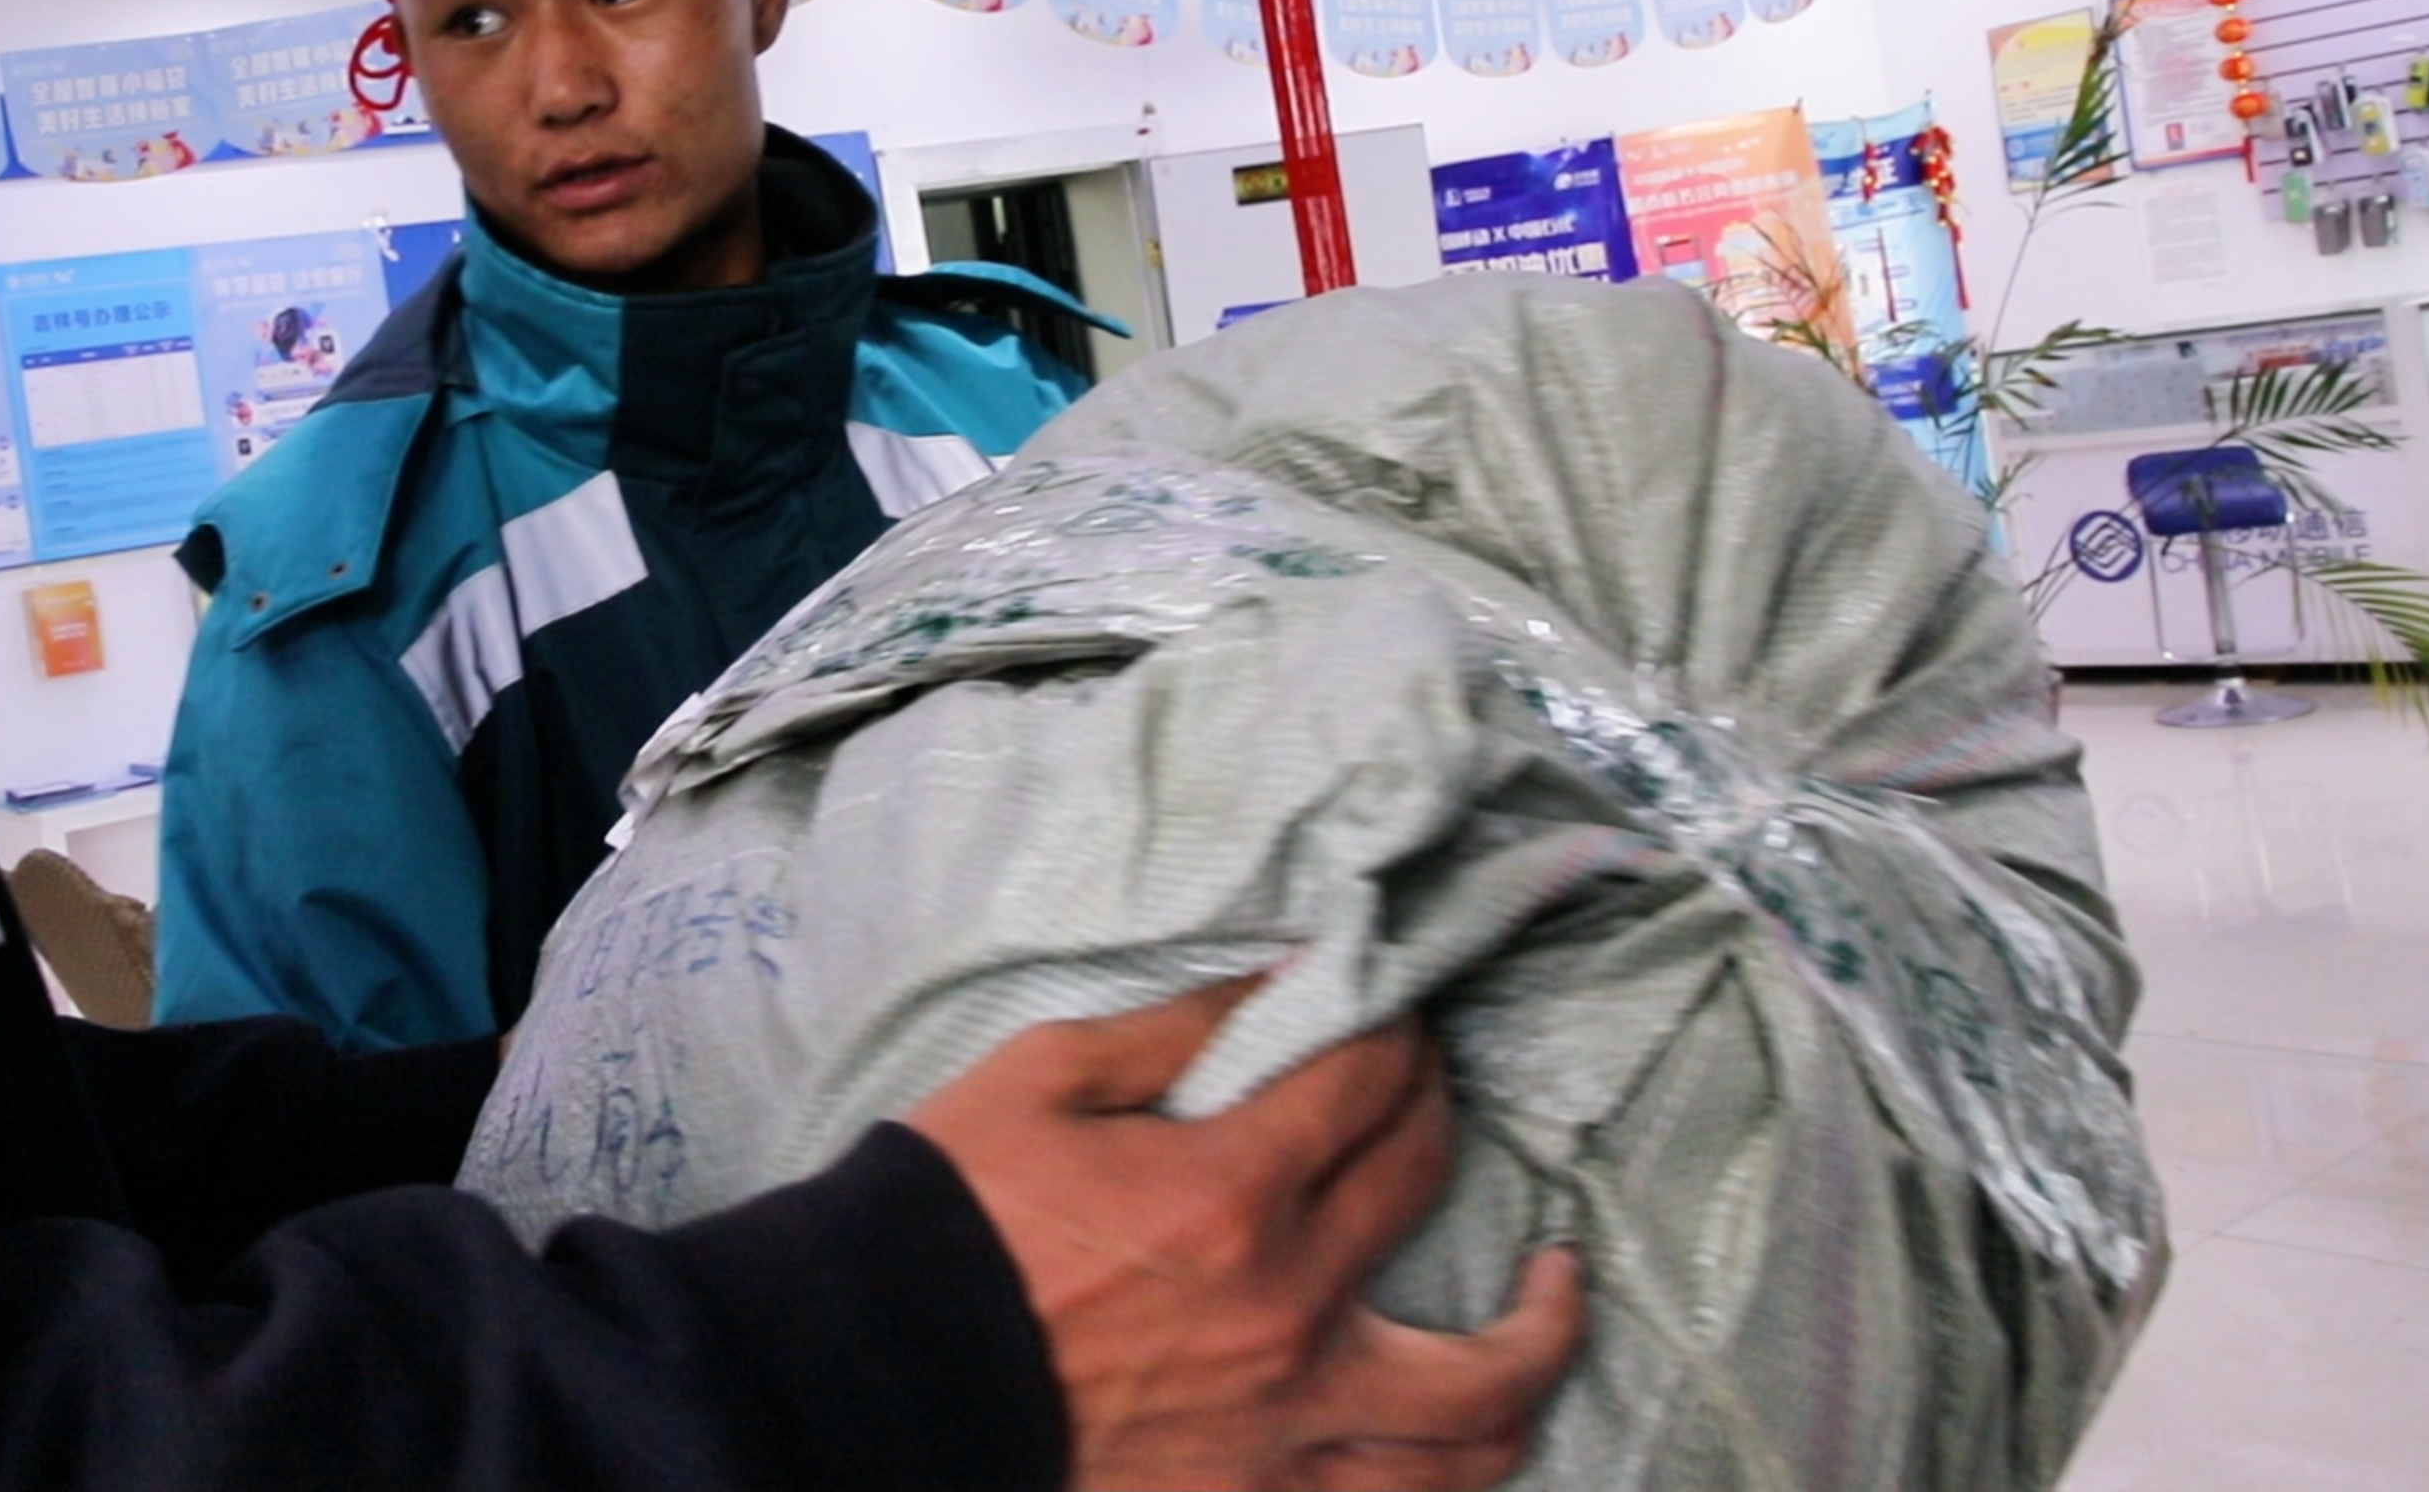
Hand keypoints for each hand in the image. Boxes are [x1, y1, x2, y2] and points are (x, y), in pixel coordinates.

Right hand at [906, 982, 1587, 1491]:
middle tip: (1423, 1085)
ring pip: (1476, 1399)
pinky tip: (1475, 1418)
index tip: (1386, 1009)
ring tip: (1555, 1289)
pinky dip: (1461, 1461)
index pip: (1367, 1081)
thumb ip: (1176, 1028)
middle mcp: (1288, 1308)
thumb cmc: (945, 1214)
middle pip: (1422, 1181)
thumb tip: (1283, 983)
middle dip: (1436, 1106)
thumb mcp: (1043, 1076)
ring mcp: (1286, 1422)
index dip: (1390, 1028)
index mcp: (1231, 1190)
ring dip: (1539, 1333)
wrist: (873, 1373)